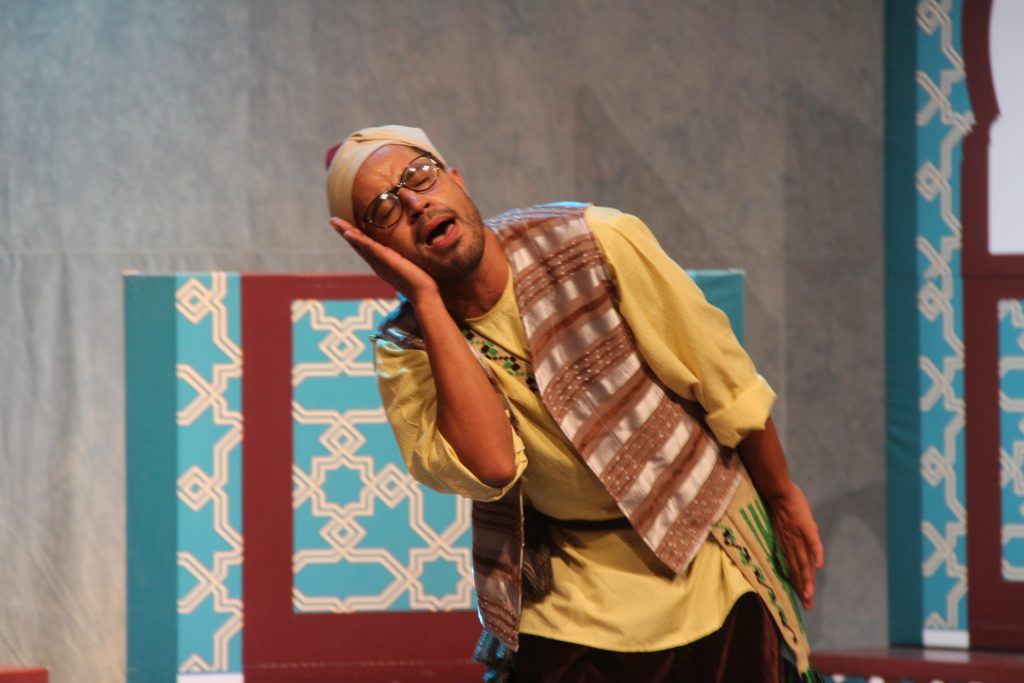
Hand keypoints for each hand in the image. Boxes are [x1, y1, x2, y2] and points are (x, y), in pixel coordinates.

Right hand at [331, 217, 438, 304]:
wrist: (424, 295)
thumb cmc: (422, 281)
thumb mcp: (412, 264)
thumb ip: (407, 257)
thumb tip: (412, 249)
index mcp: (382, 263)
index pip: (365, 246)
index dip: (355, 236)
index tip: (346, 226)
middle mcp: (377, 263)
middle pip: (357, 244)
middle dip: (345, 231)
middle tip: (333, 220)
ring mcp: (380, 262)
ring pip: (359, 244)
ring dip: (346, 232)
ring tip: (334, 222)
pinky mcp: (386, 261)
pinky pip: (370, 248)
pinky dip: (358, 240)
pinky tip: (348, 233)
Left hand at [766, 483, 823, 609]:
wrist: (775, 489)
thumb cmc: (778, 504)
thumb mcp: (782, 523)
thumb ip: (788, 535)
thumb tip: (792, 541)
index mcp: (786, 544)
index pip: (794, 568)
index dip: (798, 583)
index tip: (802, 599)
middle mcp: (791, 543)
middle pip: (799, 570)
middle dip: (803, 588)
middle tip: (808, 606)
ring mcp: (798, 536)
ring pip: (804, 561)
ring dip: (807, 579)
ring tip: (809, 595)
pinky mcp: (806, 527)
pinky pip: (813, 543)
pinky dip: (817, 554)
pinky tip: (819, 566)